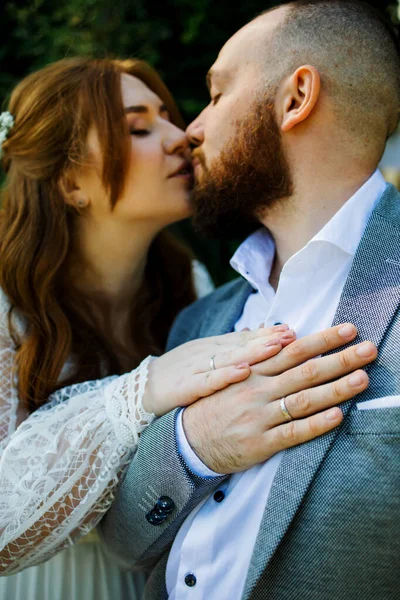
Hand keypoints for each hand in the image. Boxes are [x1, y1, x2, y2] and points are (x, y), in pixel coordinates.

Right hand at [142, 324, 294, 414]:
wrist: (142, 390)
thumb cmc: (179, 373)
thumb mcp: (205, 356)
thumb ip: (232, 345)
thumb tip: (259, 331)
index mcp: (213, 348)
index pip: (245, 338)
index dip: (268, 334)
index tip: (291, 330)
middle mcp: (206, 354)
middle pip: (242, 345)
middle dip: (268, 340)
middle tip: (291, 335)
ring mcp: (196, 369)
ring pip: (229, 359)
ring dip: (254, 352)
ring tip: (276, 347)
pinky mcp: (185, 387)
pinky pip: (208, 381)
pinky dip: (226, 376)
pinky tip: (243, 372)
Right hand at [182, 323, 376, 472]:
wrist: (187, 440)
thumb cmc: (216, 404)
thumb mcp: (232, 375)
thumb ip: (260, 357)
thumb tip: (286, 335)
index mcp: (253, 371)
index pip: (293, 350)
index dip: (322, 340)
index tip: (348, 330)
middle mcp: (258, 390)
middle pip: (304, 371)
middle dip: (339, 359)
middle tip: (368, 349)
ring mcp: (260, 416)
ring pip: (303, 400)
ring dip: (336, 388)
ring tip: (362, 378)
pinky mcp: (260, 443)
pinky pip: (292, 432)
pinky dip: (316, 424)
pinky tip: (338, 416)